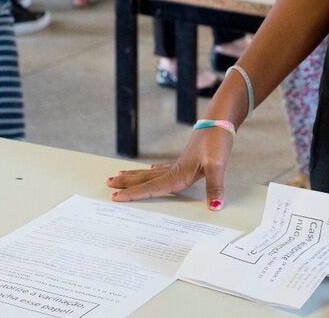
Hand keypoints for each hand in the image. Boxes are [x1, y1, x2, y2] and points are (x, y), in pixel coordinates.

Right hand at [108, 128, 234, 207]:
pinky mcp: (187, 158)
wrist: (221, 121)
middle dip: (127, 183)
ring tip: (119, 175)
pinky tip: (152, 169)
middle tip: (108, 184)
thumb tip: (214, 206)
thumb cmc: (218, 141)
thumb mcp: (217, 164)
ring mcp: (180, 162)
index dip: (133, 193)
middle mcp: (175, 169)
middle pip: (145, 178)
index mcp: (178, 174)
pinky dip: (154, 171)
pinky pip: (163, 168)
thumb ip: (215, 186)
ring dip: (136, 175)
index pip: (151, 187)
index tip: (115, 197)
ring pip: (151, 172)